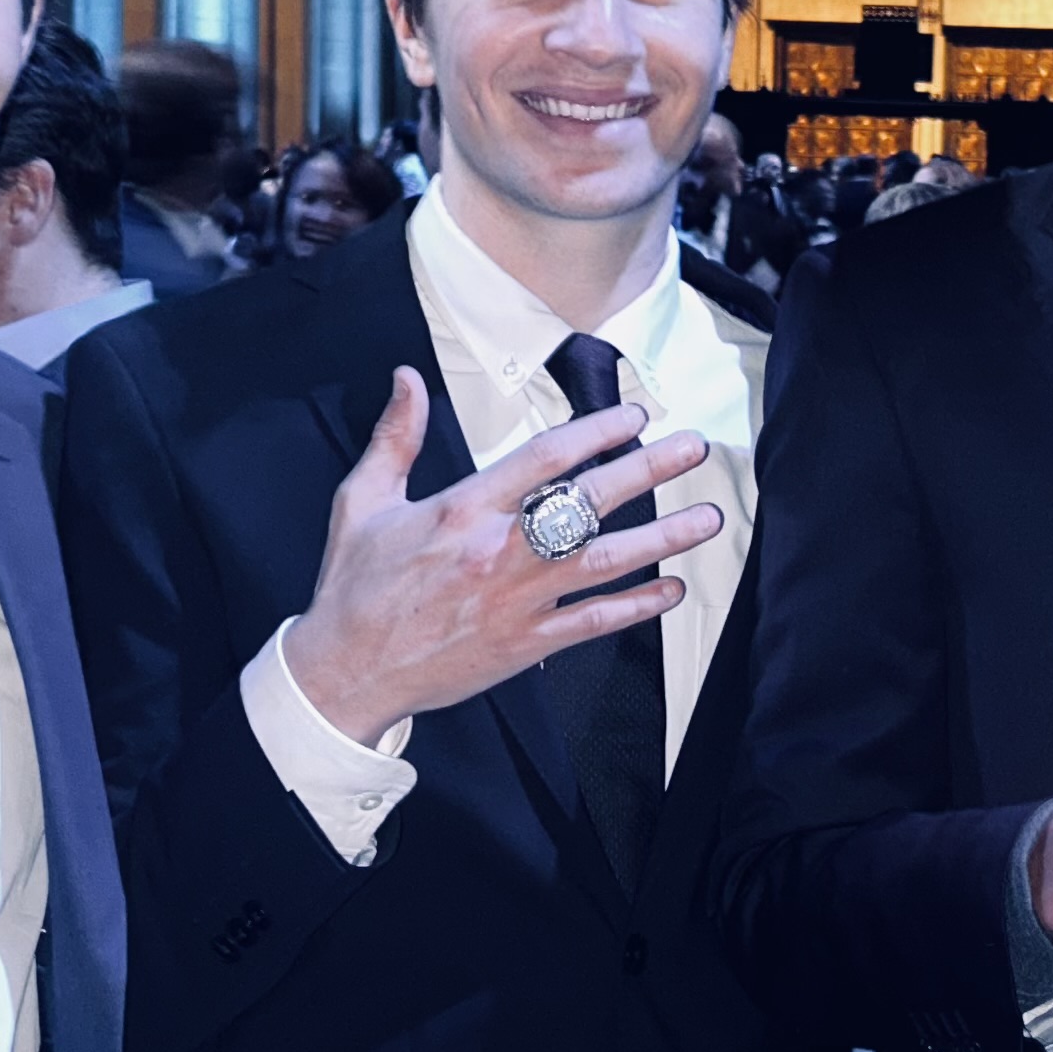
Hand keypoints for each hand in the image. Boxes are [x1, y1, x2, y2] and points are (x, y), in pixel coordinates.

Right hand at [279, 368, 722, 745]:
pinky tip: (673, 590)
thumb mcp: (362, 502)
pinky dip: (638, 606)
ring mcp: (518, 600)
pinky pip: (595, 621)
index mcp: (462, 510)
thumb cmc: (353, 588)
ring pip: (606, 562)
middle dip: (648, 471)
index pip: (545, 458)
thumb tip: (405, 378)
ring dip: (663, 539)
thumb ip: (394, 438)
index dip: (596, 431)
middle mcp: (499, 551)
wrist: (345, 673)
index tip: (633, 416)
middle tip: (692, 450)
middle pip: (589, 502)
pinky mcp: (527, 644)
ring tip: (707, 519)